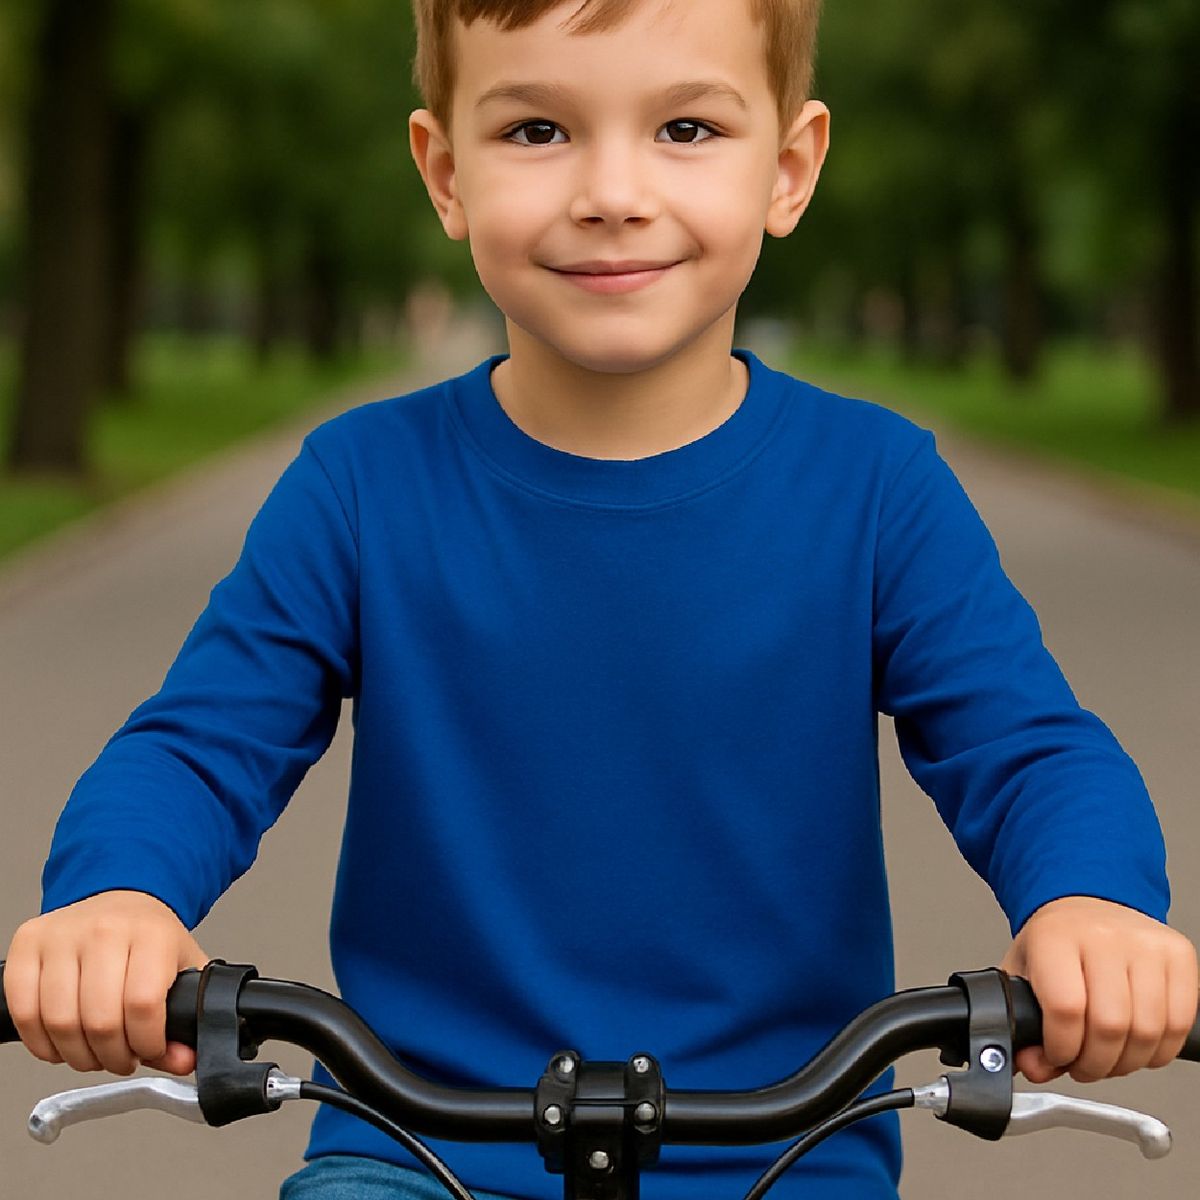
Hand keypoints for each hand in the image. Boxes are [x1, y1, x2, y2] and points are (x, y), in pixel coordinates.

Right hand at [4, 890, 208, 1076]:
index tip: (149, 1050)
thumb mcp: (183, 968)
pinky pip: (24, 1012)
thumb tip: (184, 1061)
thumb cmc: (150, 937)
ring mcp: (62, 936)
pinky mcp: (28, 944)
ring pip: (61, 1023)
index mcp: (150, 933)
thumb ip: (185, 1017)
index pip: (143, 1005)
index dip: (147, 1043)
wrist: (122, 900)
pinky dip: (42, 1043)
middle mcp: (104, 930)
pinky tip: (63, 1043)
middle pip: (101, 1020)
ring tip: (94, 1053)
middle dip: (113, 1056)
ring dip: (78, 1055)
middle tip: (121, 1058)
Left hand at [1001, 895, 1197, 1082]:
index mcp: (1055, 937)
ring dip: (1126, 1062)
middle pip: (1110, 1026)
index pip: (1066, 1008)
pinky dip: (1159, 1050)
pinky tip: (1136, 1046)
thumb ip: (1021, 1022)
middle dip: (1094, 1063)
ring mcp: (1146, 944)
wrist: (1088, 903)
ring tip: (1108, 1057)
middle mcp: (1103, 936)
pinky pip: (1179, 1023)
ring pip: (1147, 1031)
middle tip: (1082, 1065)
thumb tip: (1031, 1067)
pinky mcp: (1179, 955)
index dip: (1061, 1047)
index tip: (1055, 1055)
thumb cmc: (1056, 941)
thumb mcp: (1022, 974)